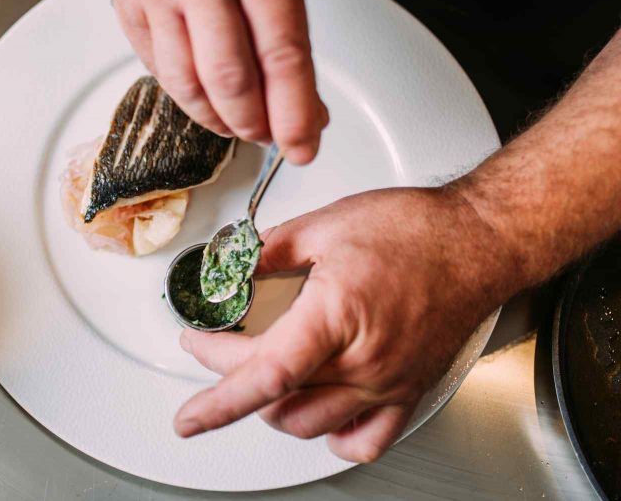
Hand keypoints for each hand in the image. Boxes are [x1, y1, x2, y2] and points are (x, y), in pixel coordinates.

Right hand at [111, 0, 327, 163]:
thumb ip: (294, 42)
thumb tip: (308, 114)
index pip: (281, 55)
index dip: (293, 113)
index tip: (302, 146)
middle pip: (229, 79)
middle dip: (253, 123)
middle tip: (267, 134)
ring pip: (187, 86)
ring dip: (218, 119)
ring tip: (238, 121)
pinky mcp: (129, 8)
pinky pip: (160, 73)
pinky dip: (188, 96)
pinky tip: (206, 93)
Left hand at [173, 187, 518, 461]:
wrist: (479, 240)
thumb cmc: (416, 230)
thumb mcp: (324, 226)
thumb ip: (267, 251)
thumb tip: (231, 265)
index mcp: (337, 316)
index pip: (265, 375)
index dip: (218, 401)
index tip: (188, 417)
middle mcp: (365, 361)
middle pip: (277, 398)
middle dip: (230, 376)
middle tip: (213, 345)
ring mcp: (388, 383)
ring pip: (310, 426)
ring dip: (272, 406)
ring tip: (256, 372)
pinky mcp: (408, 391)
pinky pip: (365, 441)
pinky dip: (331, 437)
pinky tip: (316, 413)